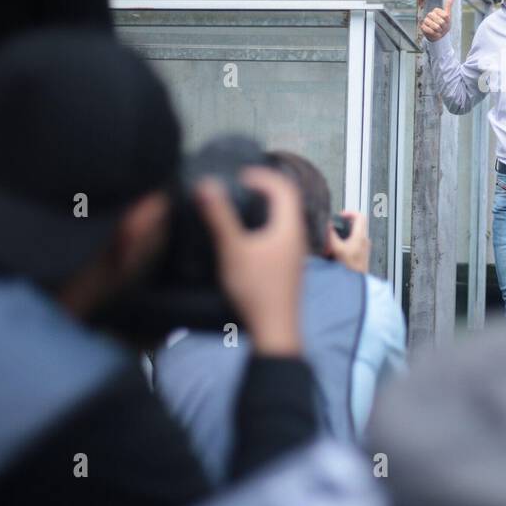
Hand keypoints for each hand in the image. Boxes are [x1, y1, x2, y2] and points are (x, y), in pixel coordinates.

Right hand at [196, 168, 306, 356]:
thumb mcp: (233, 249)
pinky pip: (279, 236)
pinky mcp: (287, 268)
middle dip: (263, 189)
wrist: (275, 332)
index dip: (263, 175)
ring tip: (237, 207)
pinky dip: (263, 227)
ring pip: (282, 220)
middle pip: (286, 202)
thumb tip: (207, 185)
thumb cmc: (257, 291)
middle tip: (237, 186)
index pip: (284, 187)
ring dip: (264, 209)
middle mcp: (297, 237)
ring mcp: (294, 254)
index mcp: (290, 227)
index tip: (240, 174)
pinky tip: (244, 238)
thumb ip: (219, 217)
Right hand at [325, 210, 369, 272]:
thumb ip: (331, 235)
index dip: (349, 213)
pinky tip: (334, 254)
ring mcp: (364, 247)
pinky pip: (352, 244)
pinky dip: (343, 245)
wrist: (356, 282)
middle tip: (334, 230)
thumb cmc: (350, 268)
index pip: (360, 216)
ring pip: (353, 235)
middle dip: (342, 226)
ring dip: (341, 237)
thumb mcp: (337, 249)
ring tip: (331, 244)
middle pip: (355, 225)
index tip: (341, 216)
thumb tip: (328, 225)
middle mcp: (364, 240)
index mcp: (360, 236)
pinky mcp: (361, 254)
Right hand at [420, 0, 453, 41]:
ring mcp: (425, 20)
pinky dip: (434, 34)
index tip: (445, 22)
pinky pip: (430, 31)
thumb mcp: (448, 16)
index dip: (447, 21)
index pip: (445, 16)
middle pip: (441, 22)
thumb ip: (448, 6)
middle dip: (443, 27)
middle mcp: (430, 14)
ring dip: (439, 31)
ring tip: (438, 31)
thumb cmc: (444, 25)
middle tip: (442, 28)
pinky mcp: (422, 27)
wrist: (438, 35)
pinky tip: (434, 33)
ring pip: (436, 27)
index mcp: (436, 10)